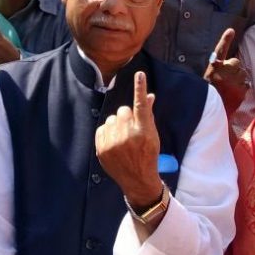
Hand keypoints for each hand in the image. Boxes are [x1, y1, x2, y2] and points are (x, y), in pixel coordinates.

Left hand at [95, 71, 161, 206]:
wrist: (138, 180)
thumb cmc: (148, 155)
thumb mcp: (153, 136)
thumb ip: (148, 115)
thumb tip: (149, 96)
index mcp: (143, 132)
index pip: (141, 105)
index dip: (140, 88)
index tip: (140, 74)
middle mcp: (128, 136)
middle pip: (122, 111)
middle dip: (127, 117)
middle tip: (132, 130)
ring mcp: (113, 143)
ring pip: (111, 119)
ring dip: (116, 125)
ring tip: (123, 138)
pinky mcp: (102, 149)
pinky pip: (101, 129)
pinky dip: (107, 133)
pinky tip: (114, 143)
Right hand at [202, 28, 248, 117]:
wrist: (211, 112)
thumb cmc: (207, 96)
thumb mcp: (207, 80)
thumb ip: (217, 71)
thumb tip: (231, 65)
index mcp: (214, 67)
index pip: (220, 49)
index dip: (225, 39)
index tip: (231, 30)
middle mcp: (224, 70)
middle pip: (236, 63)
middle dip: (234, 70)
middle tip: (225, 81)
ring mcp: (234, 79)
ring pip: (242, 74)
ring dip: (238, 80)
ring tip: (229, 89)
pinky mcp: (241, 88)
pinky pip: (246, 85)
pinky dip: (242, 89)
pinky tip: (233, 95)